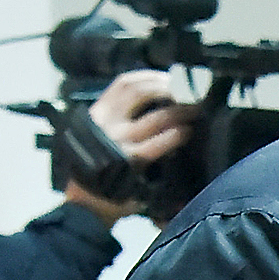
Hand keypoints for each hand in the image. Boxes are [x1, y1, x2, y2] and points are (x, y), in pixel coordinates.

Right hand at [63, 72, 199, 215]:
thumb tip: (154, 99)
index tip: (169, 77)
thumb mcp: (97, 136)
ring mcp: (118, 141)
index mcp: (98, 113)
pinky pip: (158, 143)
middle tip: (187, 92)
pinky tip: (185, 133)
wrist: (85, 203)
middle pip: (142, 92)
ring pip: (156, 117)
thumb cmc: (96, 169)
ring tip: (193, 112)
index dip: (151, 76)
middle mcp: (107, 123)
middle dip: (169, 88)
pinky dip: (175, 135)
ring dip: (180, 111)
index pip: (125, 83)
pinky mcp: (131, 161)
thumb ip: (117, 119)